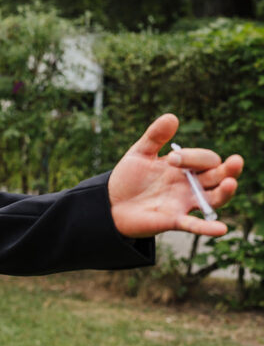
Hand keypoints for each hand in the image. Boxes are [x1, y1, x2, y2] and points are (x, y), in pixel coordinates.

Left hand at [108, 114, 242, 237]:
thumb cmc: (129, 178)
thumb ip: (155, 137)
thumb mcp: (140, 153)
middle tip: (234, 161)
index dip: (193, 157)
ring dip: (225, 192)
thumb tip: (172, 117)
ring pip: (214, 199)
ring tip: (231, 183)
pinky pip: (194, 225)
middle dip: (226, 169)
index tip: (171, 159)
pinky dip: (207, 228)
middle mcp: (190, 185)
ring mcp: (184, 203)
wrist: (111, 203)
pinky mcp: (173, 220)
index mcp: (185, 168)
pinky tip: (221, 229)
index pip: (204, 159)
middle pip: (217, 176)